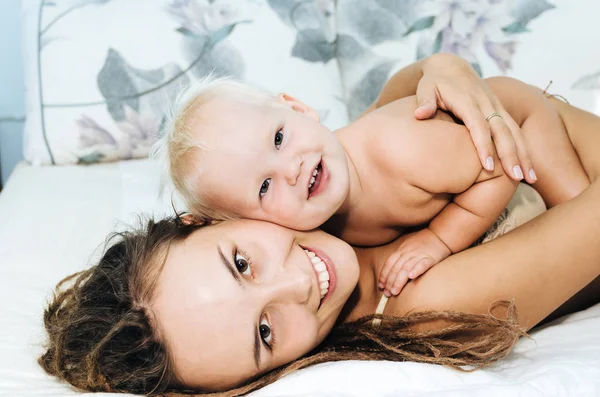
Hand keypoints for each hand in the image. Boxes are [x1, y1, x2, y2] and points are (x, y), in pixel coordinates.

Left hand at [378, 228, 450, 295]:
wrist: (440, 234)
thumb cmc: (423, 243)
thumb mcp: (407, 247)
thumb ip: (400, 258)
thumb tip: (391, 271)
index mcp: (401, 251)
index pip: (389, 264)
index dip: (384, 275)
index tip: (381, 286)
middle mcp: (408, 253)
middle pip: (396, 268)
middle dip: (390, 281)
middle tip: (387, 293)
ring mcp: (418, 255)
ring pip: (406, 268)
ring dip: (399, 280)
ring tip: (395, 291)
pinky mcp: (430, 258)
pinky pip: (422, 264)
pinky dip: (416, 270)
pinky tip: (411, 276)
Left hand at [416, 53, 535, 183]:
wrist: (450, 67)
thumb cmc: (434, 82)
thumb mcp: (425, 88)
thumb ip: (424, 101)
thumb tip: (420, 114)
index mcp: (468, 101)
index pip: (478, 125)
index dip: (484, 145)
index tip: (488, 166)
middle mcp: (486, 104)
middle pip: (502, 131)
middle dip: (510, 155)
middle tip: (516, 177)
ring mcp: (496, 107)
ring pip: (514, 132)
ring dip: (523, 154)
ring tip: (530, 178)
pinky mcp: (500, 110)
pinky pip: (515, 130)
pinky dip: (523, 148)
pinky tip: (528, 167)